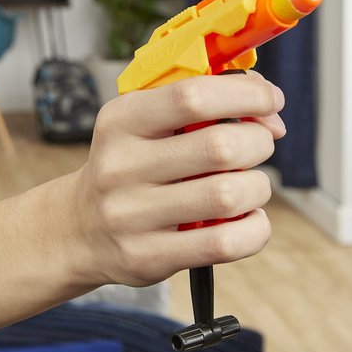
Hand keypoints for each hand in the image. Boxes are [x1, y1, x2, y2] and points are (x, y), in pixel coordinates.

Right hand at [71, 72, 284, 286]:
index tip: (269, 101)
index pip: (191, 97)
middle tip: (256, 146)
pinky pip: (225, 243)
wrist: (82, 228)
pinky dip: (254, 229)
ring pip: (228, 195)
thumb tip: (268, 110)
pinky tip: (244, 220)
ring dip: (257, 187)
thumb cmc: (130, 167)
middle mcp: (119, 166)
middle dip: (258, 142)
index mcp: (119, 121)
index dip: (245, 95)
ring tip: (248, 186)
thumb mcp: (144, 123)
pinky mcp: (146, 256)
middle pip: (219, 147)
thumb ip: (201, 104)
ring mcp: (129, 215)